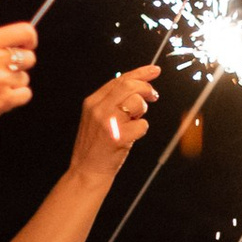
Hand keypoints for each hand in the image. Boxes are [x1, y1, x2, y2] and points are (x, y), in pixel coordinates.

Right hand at [0, 24, 36, 139]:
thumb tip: (22, 40)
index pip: (24, 31)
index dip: (30, 39)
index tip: (26, 46)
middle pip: (29, 57)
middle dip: (21, 65)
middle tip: (2, 72)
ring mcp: (0, 80)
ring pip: (26, 77)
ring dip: (14, 83)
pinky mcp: (5, 99)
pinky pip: (26, 94)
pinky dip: (16, 97)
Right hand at [71, 63, 157, 181]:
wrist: (87, 170)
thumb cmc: (96, 145)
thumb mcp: (97, 118)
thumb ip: (112, 102)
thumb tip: (138, 87)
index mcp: (92, 102)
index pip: (119, 80)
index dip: (140, 73)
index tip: (154, 70)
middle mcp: (98, 109)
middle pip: (129, 86)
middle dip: (146, 88)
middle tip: (154, 95)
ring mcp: (107, 123)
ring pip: (136, 102)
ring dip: (142, 111)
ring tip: (135, 121)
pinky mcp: (118, 137)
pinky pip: (142, 125)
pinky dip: (141, 130)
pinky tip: (131, 137)